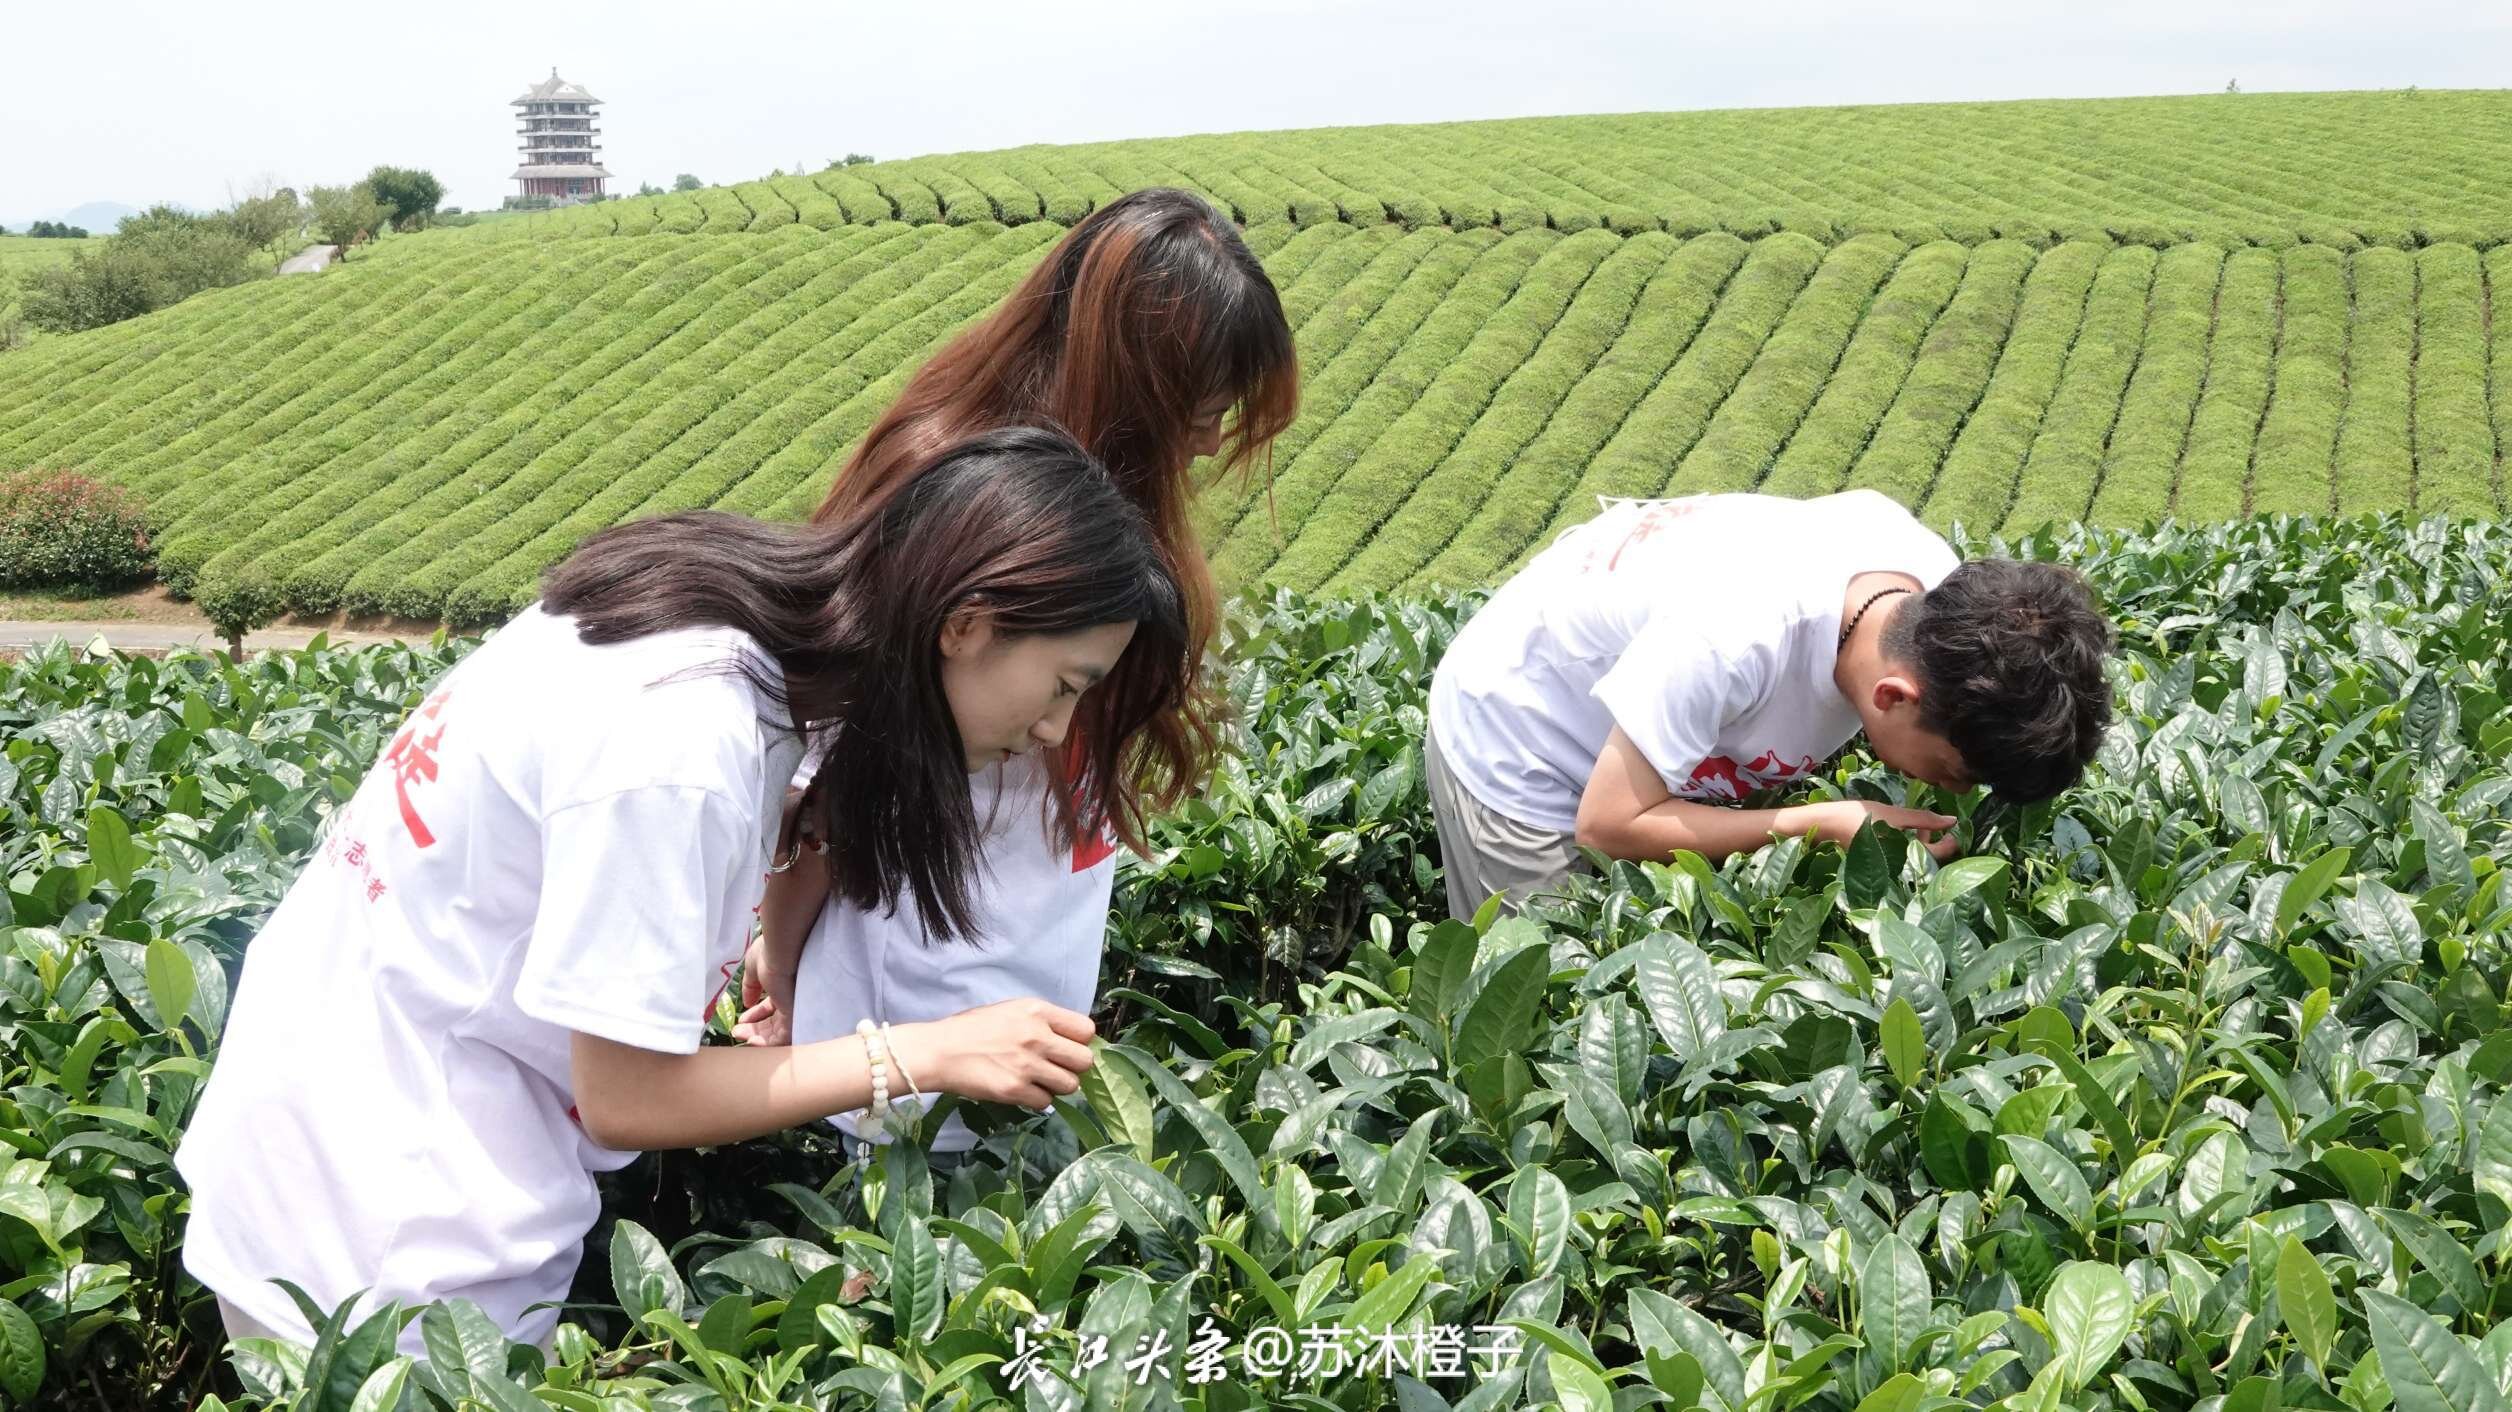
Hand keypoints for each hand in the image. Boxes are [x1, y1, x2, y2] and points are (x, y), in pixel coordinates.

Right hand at [732, 933, 794, 1046]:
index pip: (770, 1009)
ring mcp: (794, 1009)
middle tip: (736, 1032)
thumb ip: (750, 986)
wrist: (781, 952)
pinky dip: (766, 1043)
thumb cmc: (768, 955)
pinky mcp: (795, 1018)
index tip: (740, 1020)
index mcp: (783, 988)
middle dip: (752, 1030)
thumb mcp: (753, 969)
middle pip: (773, 1023)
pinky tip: (751, 1040)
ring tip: (739, 1035)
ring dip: (756, 1038)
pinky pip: (782, 1039)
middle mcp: (791, 1000)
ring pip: (776, 1033)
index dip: (754, 1016)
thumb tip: (746, 1002)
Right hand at [890, 999, 1097, 1110]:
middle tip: (1057, 1068)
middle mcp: (1037, 1036)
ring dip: (1057, 1086)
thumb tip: (1069, 1039)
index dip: (1081, 1042)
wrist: (940, 1051)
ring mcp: (1027, 1065)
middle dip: (1074, 1067)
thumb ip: (1041, 1021)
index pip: (1086, 1030)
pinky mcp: (1015, 1090)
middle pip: (1085, 1060)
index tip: (1069, 1048)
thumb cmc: (973, 1028)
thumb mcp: (1011, 1010)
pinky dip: (1037, 1100)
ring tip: (1039, 1081)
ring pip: (1070, 1085)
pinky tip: (1023, 1091)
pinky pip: (1045, 1102)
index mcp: (1038, 1011)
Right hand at [1827, 800, 1960, 860]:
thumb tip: (1952, 820)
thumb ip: (1924, 819)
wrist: (1827, 824)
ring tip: (1917, 826)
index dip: (1949, 843)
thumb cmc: (1860, 818)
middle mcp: (1897, 867)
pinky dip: (1907, 845)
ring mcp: (1888, 867)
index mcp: (1904, 856)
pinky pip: (1901, 857)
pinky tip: (1902, 831)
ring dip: (1920, 842)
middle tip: (1936, 826)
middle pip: (1926, 859)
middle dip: (1934, 842)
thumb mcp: (1895, 815)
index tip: (1952, 830)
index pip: (1937, 855)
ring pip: (1913, 858)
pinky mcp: (1879, 863)